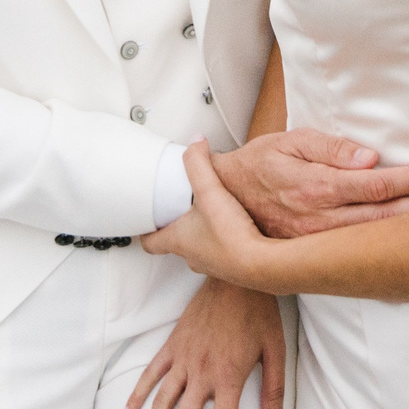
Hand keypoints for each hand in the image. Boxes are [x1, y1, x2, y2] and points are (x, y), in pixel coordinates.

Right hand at [121, 275, 284, 408]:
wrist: (235, 277)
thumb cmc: (258, 312)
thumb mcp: (274, 350)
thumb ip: (274, 389)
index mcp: (228, 376)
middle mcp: (202, 372)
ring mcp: (183, 359)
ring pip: (163, 401)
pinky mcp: (173, 346)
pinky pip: (151, 374)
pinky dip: (137, 395)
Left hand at [144, 141, 277, 290]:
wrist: (262, 264)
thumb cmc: (231, 236)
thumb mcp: (210, 191)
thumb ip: (199, 163)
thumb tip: (195, 142)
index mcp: (179, 240)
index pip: (150, 242)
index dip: (146, 231)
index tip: (145, 221)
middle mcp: (193, 256)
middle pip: (176, 243)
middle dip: (176, 227)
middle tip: (178, 211)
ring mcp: (213, 264)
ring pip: (200, 248)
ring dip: (202, 234)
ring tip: (210, 215)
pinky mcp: (232, 267)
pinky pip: (222, 252)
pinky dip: (224, 240)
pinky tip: (235, 228)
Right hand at [212, 127, 408, 237]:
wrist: (224, 200)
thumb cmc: (261, 162)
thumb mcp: (290, 141)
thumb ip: (330, 147)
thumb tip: (370, 157)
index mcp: (316, 186)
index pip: (376, 184)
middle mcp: (321, 220)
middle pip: (383, 216)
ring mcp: (319, 242)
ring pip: (374, 236)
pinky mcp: (316, 254)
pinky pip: (357, 250)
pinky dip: (385, 244)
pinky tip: (407, 239)